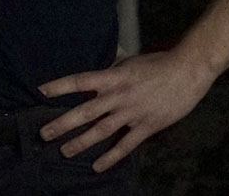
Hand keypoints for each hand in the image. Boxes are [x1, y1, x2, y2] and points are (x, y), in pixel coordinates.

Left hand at [37, 48, 216, 171]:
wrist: (187, 72)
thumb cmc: (157, 63)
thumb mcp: (129, 62)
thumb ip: (112, 68)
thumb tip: (99, 66)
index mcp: (113, 77)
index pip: (80, 81)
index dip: (60, 86)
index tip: (41, 91)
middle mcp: (118, 96)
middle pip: (85, 112)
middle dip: (62, 123)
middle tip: (43, 133)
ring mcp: (132, 113)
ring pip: (101, 131)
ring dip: (81, 142)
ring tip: (64, 151)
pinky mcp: (146, 127)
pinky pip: (126, 145)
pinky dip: (111, 157)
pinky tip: (97, 166)